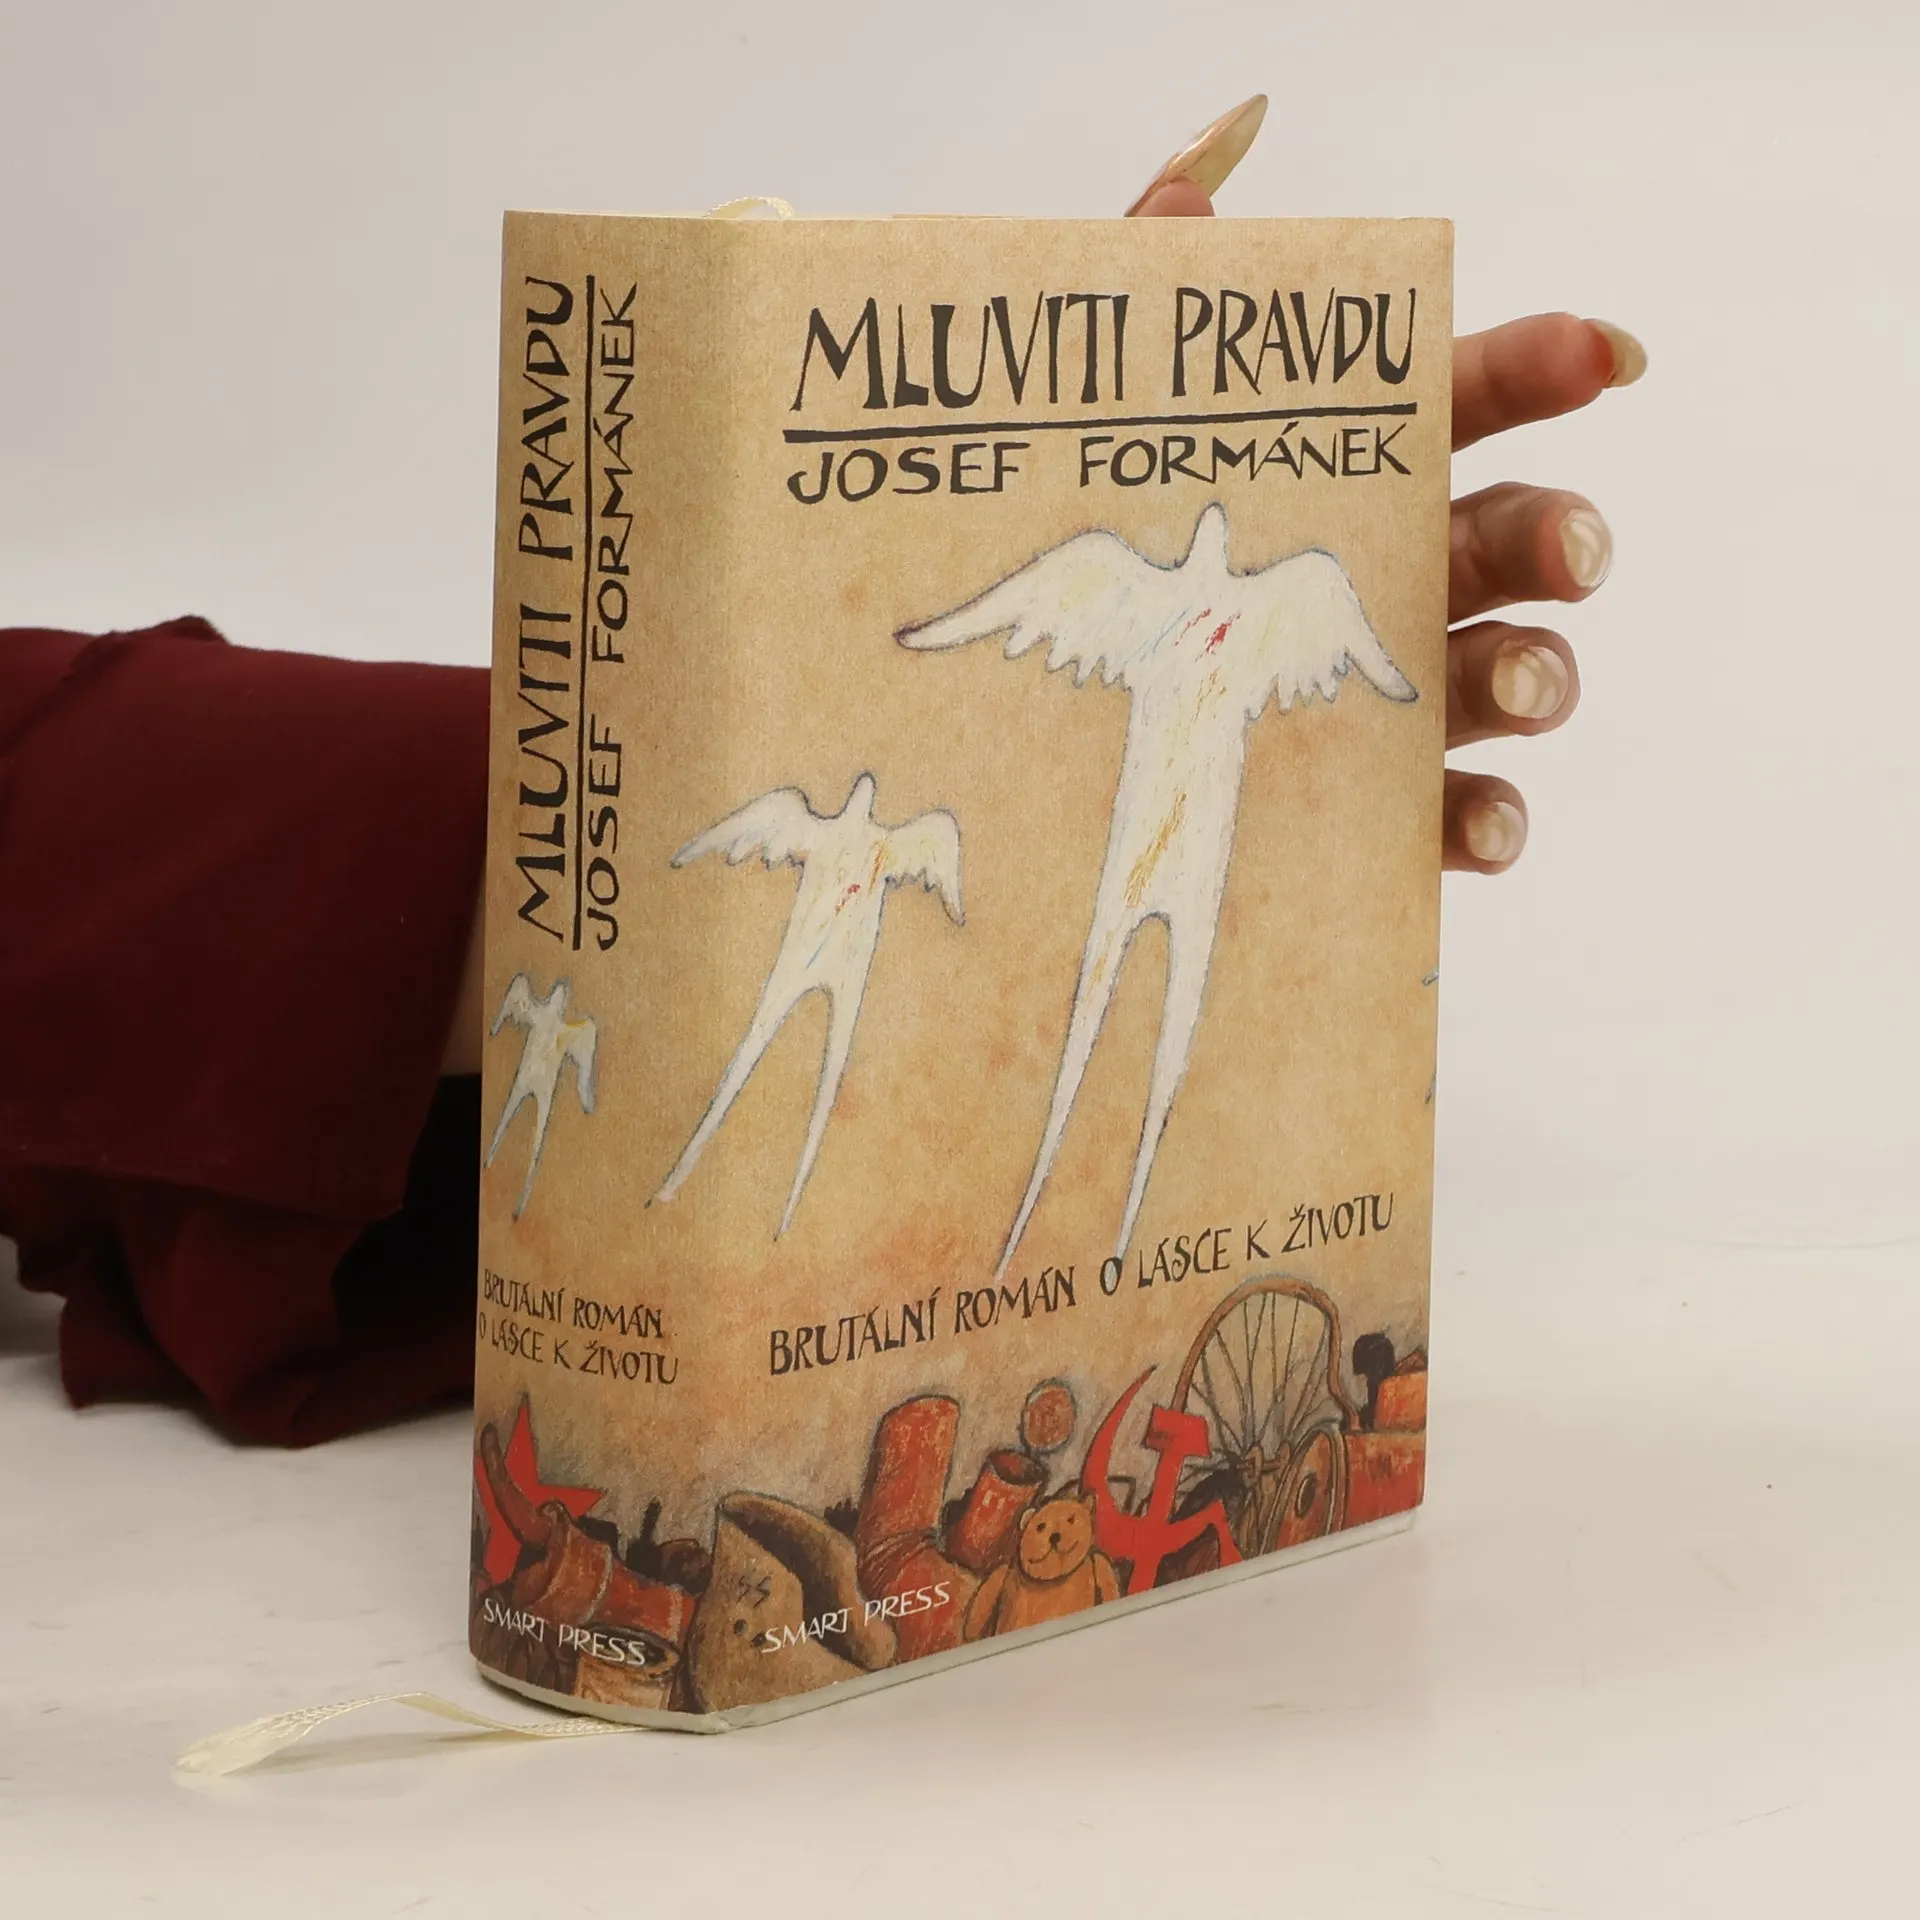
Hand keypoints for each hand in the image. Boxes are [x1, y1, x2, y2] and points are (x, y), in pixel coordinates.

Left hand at [1132, 178, 1640, 873]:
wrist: (1044, 741)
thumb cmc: (1098, 572)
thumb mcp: (1096, 445)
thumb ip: (1150, 323)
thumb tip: (1187, 197)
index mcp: (1353, 476)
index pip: (1465, 403)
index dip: (1539, 371)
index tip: (1604, 356)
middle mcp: (1398, 575)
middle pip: (1508, 540)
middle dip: (1555, 535)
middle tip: (1569, 547)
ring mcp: (1402, 694)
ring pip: (1508, 673)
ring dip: (1538, 673)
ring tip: (1523, 680)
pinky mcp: (1382, 804)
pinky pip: (1459, 814)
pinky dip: (1489, 817)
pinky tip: (1483, 819)